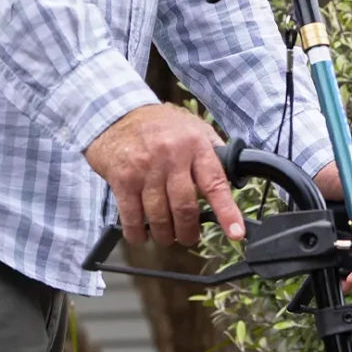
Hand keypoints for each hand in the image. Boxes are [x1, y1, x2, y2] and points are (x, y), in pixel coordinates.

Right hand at [85, 103, 243, 247]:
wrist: (116, 113)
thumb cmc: (158, 125)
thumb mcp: (193, 126)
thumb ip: (213, 150)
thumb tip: (234, 175)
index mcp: (195, 145)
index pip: (215, 184)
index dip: (227, 212)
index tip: (236, 233)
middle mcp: (172, 156)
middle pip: (185, 207)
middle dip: (188, 231)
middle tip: (188, 238)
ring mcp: (145, 168)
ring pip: (159, 215)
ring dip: (164, 234)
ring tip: (165, 237)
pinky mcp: (123, 178)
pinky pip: (132, 215)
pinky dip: (136, 232)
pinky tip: (140, 236)